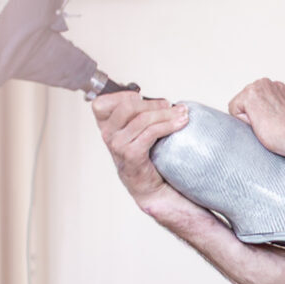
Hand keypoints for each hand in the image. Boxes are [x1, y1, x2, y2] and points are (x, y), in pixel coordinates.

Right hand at [92, 91, 188, 216]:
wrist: (151, 187)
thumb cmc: (147, 157)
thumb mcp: (138, 133)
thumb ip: (140, 116)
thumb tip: (164, 101)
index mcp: (106, 127)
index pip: (101, 103)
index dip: (121, 96)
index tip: (142, 96)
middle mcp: (108, 135)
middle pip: (126, 107)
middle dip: (152, 103)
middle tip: (171, 105)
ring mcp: (118, 146)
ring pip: (141, 119)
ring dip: (166, 114)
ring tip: (183, 114)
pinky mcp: (132, 155)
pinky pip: (150, 133)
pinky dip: (167, 126)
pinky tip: (180, 124)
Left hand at [229, 78, 284, 166]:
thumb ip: (283, 107)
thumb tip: (284, 112)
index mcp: (276, 86)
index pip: (255, 102)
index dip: (261, 116)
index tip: (275, 122)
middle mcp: (265, 83)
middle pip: (245, 103)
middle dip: (253, 115)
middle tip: (270, 124)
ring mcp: (256, 87)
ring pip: (239, 107)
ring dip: (249, 119)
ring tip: (266, 124)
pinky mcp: (248, 96)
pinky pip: (234, 111)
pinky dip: (244, 121)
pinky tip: (260, 123)